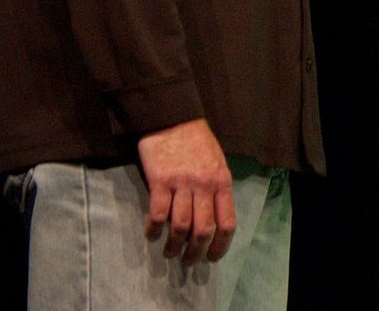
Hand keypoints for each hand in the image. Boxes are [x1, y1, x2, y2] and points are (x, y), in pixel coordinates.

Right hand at [136, 118, 235, 265]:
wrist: (172, 118)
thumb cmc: (197, 141)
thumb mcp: (218, 162)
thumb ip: (217, 189)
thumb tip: (215, 218)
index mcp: (222, 182)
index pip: (227, 222)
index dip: (220, 246)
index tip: (212, 257)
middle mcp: (204, 186)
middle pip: (203, 230)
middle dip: (196, 252)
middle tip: (188, 261)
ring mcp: (182, 183)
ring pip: (180, 226)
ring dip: (174, 246)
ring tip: (169, 253)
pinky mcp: (160, 180)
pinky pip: (157, 213)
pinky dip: (153, 229)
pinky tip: (151, 235)